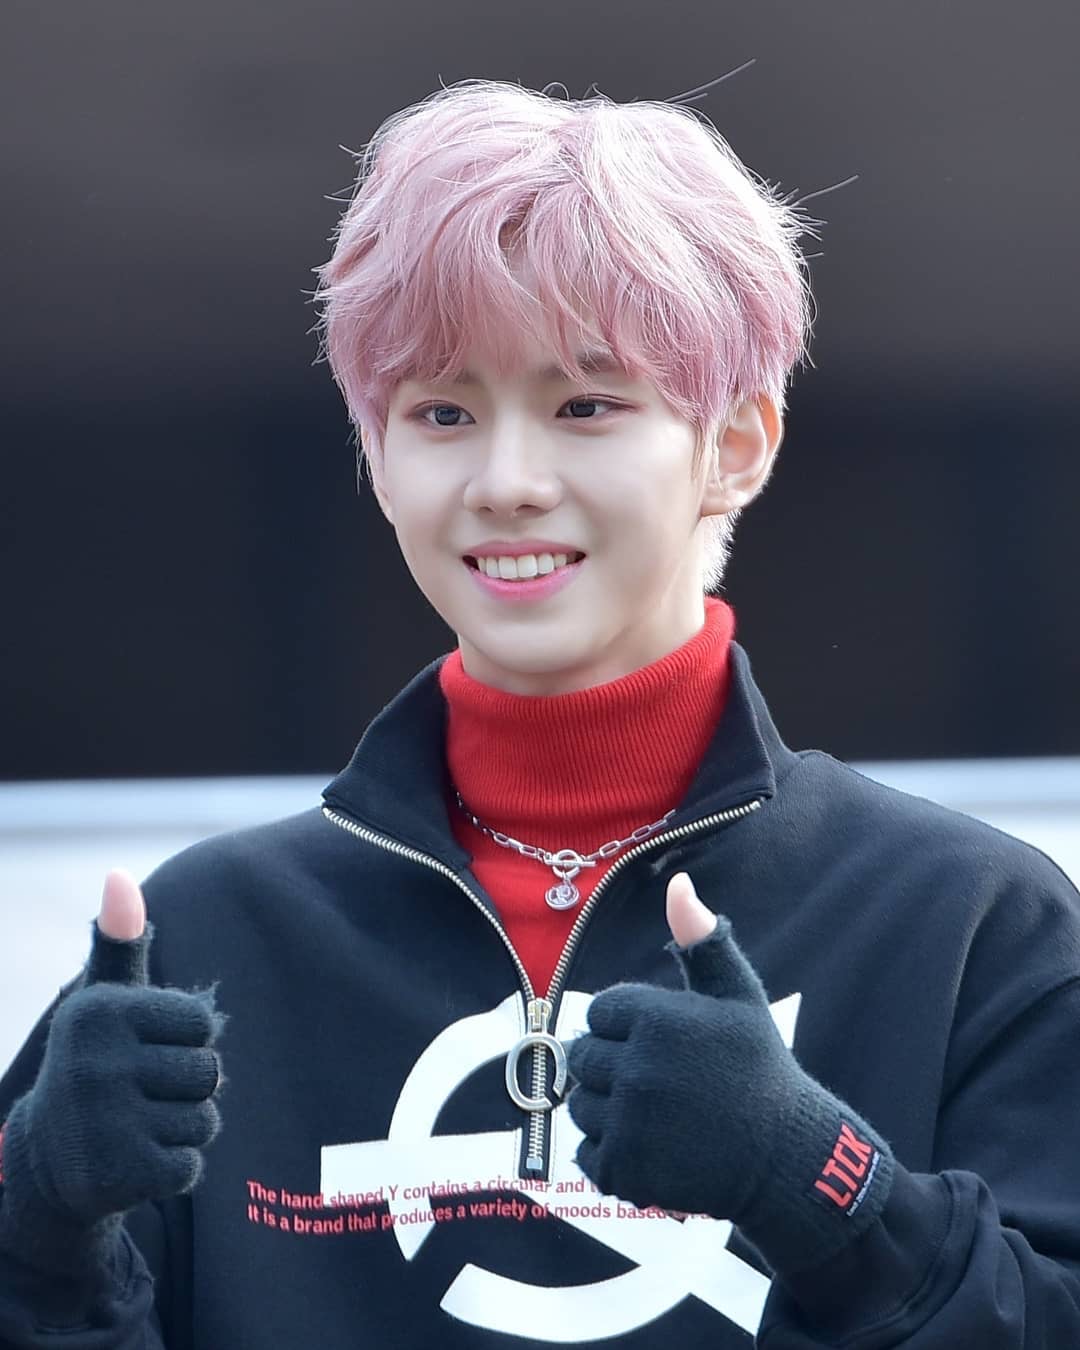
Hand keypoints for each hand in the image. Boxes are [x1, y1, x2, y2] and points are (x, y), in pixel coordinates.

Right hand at [0, 871, 225, 1273]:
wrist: (47, 1160)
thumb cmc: (98, 1062)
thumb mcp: (106, 1001)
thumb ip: (120, 943)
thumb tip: (118, 876)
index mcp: (100, 1012)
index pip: (204, 1024)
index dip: (186, 1040)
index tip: (143, 1049)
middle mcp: (94, 1064)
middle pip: (210, 1072)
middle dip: (188, 1087)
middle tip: (141, 1095)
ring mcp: (104, 1123)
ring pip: (204, 1121)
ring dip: (183, 1129)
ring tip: (138, 1126)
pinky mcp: (117, 1175)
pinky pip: (191, 1166)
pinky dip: (175, 1168)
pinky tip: (136, 1162)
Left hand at [566, 873, 892, 1273]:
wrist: (786, 1159)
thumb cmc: (759, 1069)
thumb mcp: (739, 997)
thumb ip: (702, 941)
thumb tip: (679, 883)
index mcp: (657, 1018)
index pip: (599, 1013)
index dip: (626, 1029)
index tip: (663, 1046)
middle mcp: (637, 1067)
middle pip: (582, 1057)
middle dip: (612, 1067)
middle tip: (661, 1083)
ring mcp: (628, 1122)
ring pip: (580, 1106)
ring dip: (608, 1111)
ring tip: (657, 1116)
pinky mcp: (625, 1170)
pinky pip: (585, 1153)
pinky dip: (610, 1154)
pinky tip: (651, 1148)